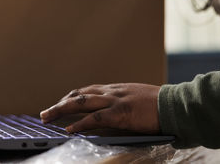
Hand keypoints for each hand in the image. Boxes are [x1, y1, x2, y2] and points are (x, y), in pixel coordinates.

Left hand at [40, 83, 160, 133]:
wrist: (174, 104)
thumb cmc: (158, 104)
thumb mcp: (135, 98)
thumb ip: (120, 103)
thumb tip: (109, 115)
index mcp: (115, 89)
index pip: (86, 91)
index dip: (70, 98)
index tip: (60, 104)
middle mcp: (111, 92)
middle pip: (78, 95)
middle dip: (59, 104)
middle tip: (45, 113)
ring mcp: (115, 101)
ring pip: (81, 103)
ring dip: (61, 110)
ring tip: (47, 118)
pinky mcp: (121, 113)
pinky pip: (95, 118)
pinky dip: (80, 124)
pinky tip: (69, 129)